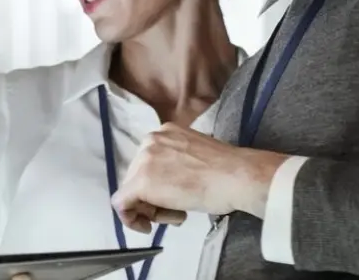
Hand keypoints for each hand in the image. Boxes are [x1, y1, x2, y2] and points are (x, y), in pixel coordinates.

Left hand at [110, 124, 287, 232]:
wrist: (237, 177)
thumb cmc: (227, 173)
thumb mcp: (195, 159)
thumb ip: (176, 165)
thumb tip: (169, 184)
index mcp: (165, 132)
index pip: (148, 164)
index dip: (158, 188)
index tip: (172, 200)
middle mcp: (150, 141)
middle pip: (137, 177)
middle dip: (153, 200)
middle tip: (175, 213)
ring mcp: (143, 159)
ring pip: (131, 191)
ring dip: (151, 209)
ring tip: (178, 216)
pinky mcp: (140, 181)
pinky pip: (121, 203)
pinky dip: (130, 218)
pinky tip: (147, 226)